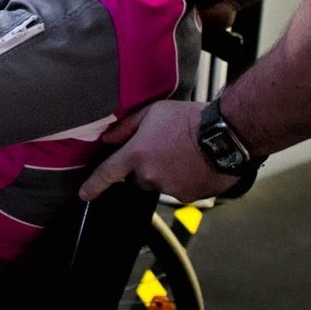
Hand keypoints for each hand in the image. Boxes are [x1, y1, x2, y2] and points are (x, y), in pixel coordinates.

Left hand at [77, 101, 242, 204]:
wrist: (225, 136)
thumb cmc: (189, 119)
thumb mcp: (153, 112)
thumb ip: (127, 127)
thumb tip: (108, 139)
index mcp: (137, 155)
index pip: (107, 173)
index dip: (93, 185)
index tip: (84, 194)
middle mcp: (149, 176)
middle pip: (139, 178)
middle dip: (146, 167)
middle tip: (164, 148)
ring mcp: (169, 189)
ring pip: (160, 183)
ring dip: (166, 172)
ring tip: (183, 154)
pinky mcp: (188, 197)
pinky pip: (179, 190)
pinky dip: (183, 180)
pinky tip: (194, 164)